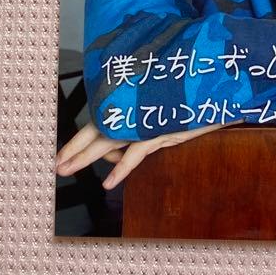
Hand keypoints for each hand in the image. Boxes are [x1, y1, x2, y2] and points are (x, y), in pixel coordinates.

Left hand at [55, 119, 243, 189]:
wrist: (219, 92)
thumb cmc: (192, 101)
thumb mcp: (163, 117)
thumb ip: (139, 132)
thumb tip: (117, 156)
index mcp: (134, 106)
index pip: (99, 121)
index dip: (79, 139)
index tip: (61, 154)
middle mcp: (137, 111)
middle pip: (97, 131)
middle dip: (74, 149)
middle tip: (56, 166)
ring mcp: (147, 120)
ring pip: (109, 139)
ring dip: (85, 156)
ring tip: (67, 170)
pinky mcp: (162, 129)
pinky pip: (137, 151)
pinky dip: (122, 169)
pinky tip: (109, 183)